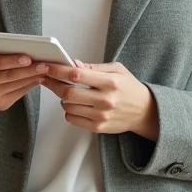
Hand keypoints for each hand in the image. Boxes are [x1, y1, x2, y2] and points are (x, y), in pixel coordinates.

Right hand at [0, 48, 46, 112]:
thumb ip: (3, 50)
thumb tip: (26, 47)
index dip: (14, 61)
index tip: (28, 58)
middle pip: (10, 75)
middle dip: (29, 70)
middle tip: (44, 65)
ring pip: (17, 85)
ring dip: (33, 77)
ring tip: (45, 70)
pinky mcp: (1, 104)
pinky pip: (20, 93)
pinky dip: (30, 85)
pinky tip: (38, 79)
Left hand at [40, 59, 158, 138]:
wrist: (144, 112)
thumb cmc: (129, 88)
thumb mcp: (117, 70)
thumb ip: (94, 67)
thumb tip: (73, 64)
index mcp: (110, 82)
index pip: (77, 74)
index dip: (58, 70)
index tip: (47, 66)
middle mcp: (105, 99)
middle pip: (68, 93)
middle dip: (53, 84)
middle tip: (47, 78)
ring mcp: (101, 115)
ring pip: (68, 107)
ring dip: (62, 98)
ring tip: (67, 92)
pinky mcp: (98, 127)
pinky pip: (73, 119)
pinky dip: (68, 111)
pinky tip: (75, 105)